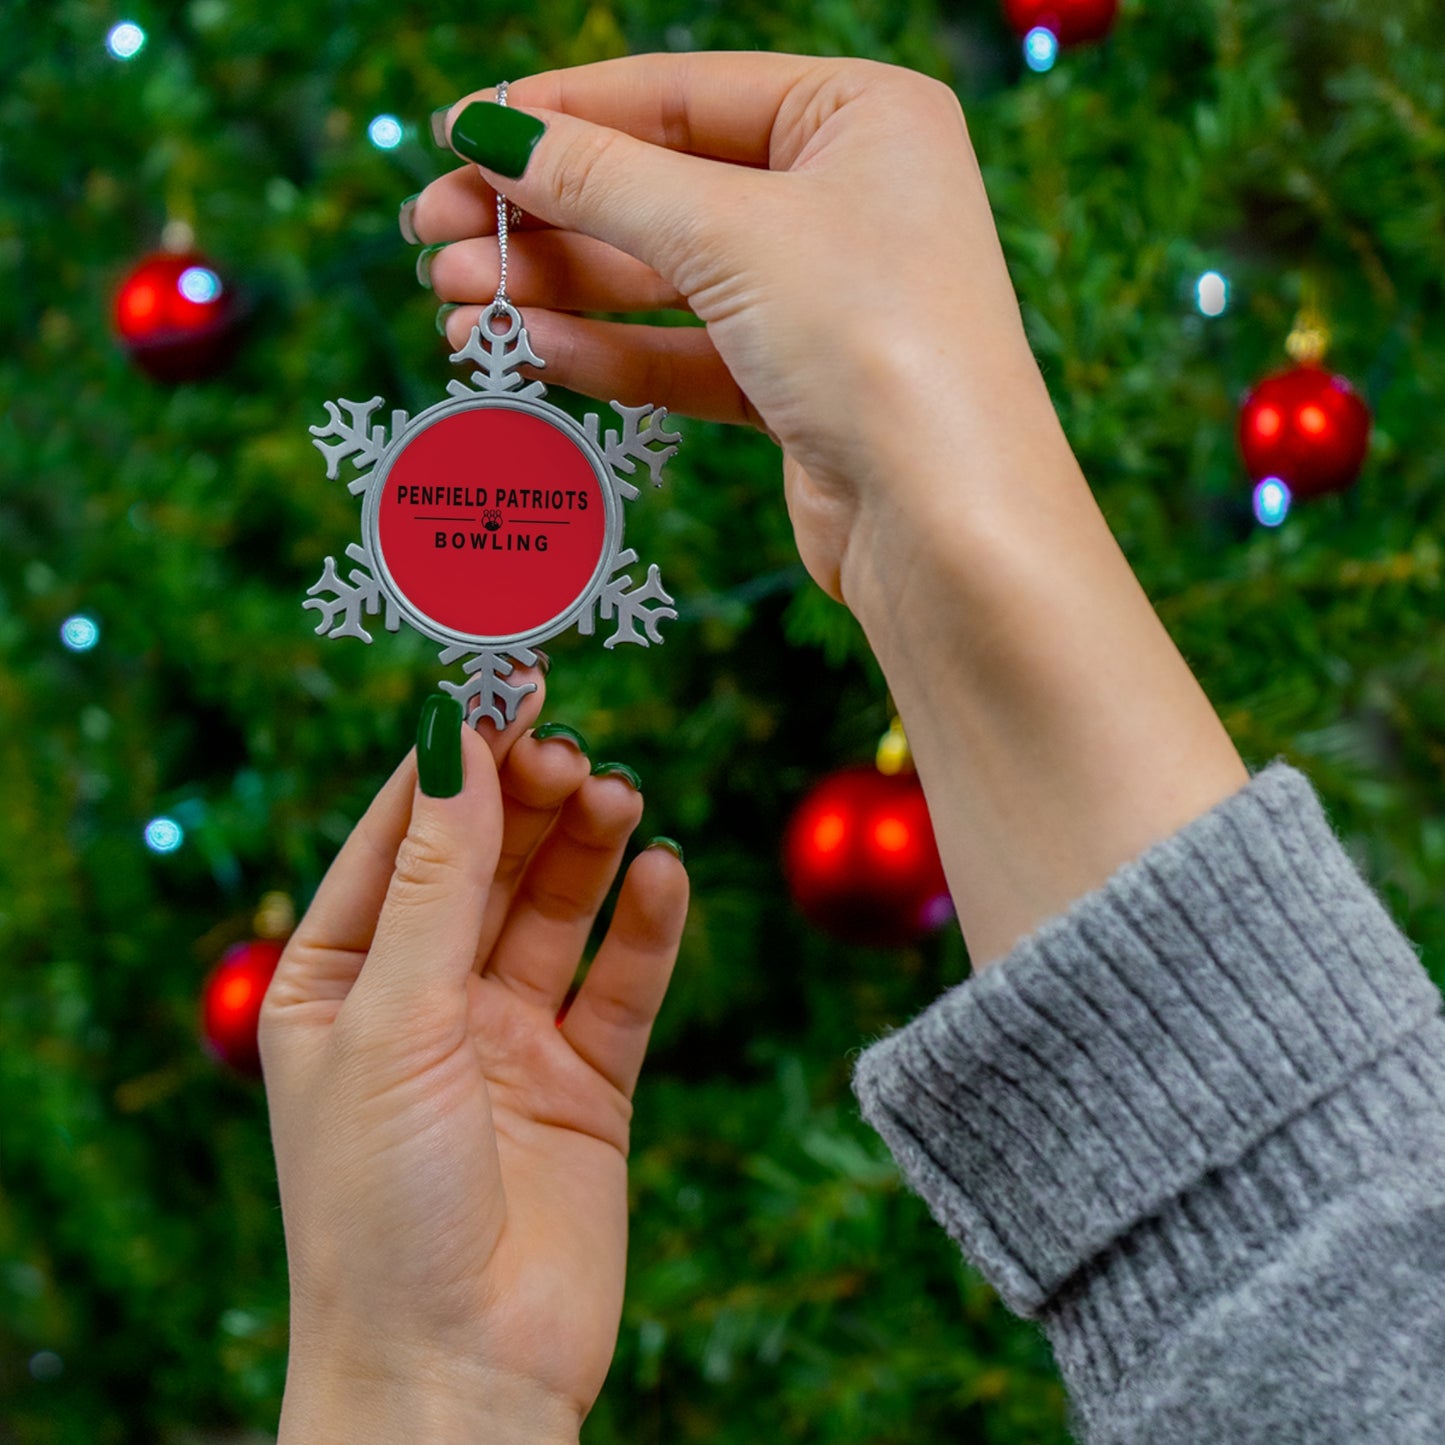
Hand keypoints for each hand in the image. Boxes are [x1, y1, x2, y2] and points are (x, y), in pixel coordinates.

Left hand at [259, 678, 687, 1440]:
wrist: (458, 1375)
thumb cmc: (381, 1205)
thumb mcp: (394, 1018)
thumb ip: (438, 878)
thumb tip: (456, 737)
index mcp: (340, 978)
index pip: (400, 834)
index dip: (453, 755)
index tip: (504, 678)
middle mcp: (424, 998)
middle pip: (486, 860)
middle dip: (526, 798)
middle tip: (571, 750)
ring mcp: (508, 1039)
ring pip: (556, 910)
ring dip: (588, 848)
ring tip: (618, 797)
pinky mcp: (586, 1082)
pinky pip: (622, 983)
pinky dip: (646, 928)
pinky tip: (664, 876)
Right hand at [411, 53, 1060, 605]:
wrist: (947, 526)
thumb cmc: (874, 342)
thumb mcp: (728, 233)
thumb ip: (601, 180)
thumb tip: (489, 130)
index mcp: (860, 116)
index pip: (679, 94)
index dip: (560, 113)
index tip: (456, 133)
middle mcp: (846, 198)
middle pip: (660, 189)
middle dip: (543, 215)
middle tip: (431, 236)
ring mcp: (822, 297)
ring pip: (663, 279)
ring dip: (557, 290)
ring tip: (454, 304)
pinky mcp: (798, 387)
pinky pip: (684, 353)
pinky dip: (608, 352)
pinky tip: (527, 352)